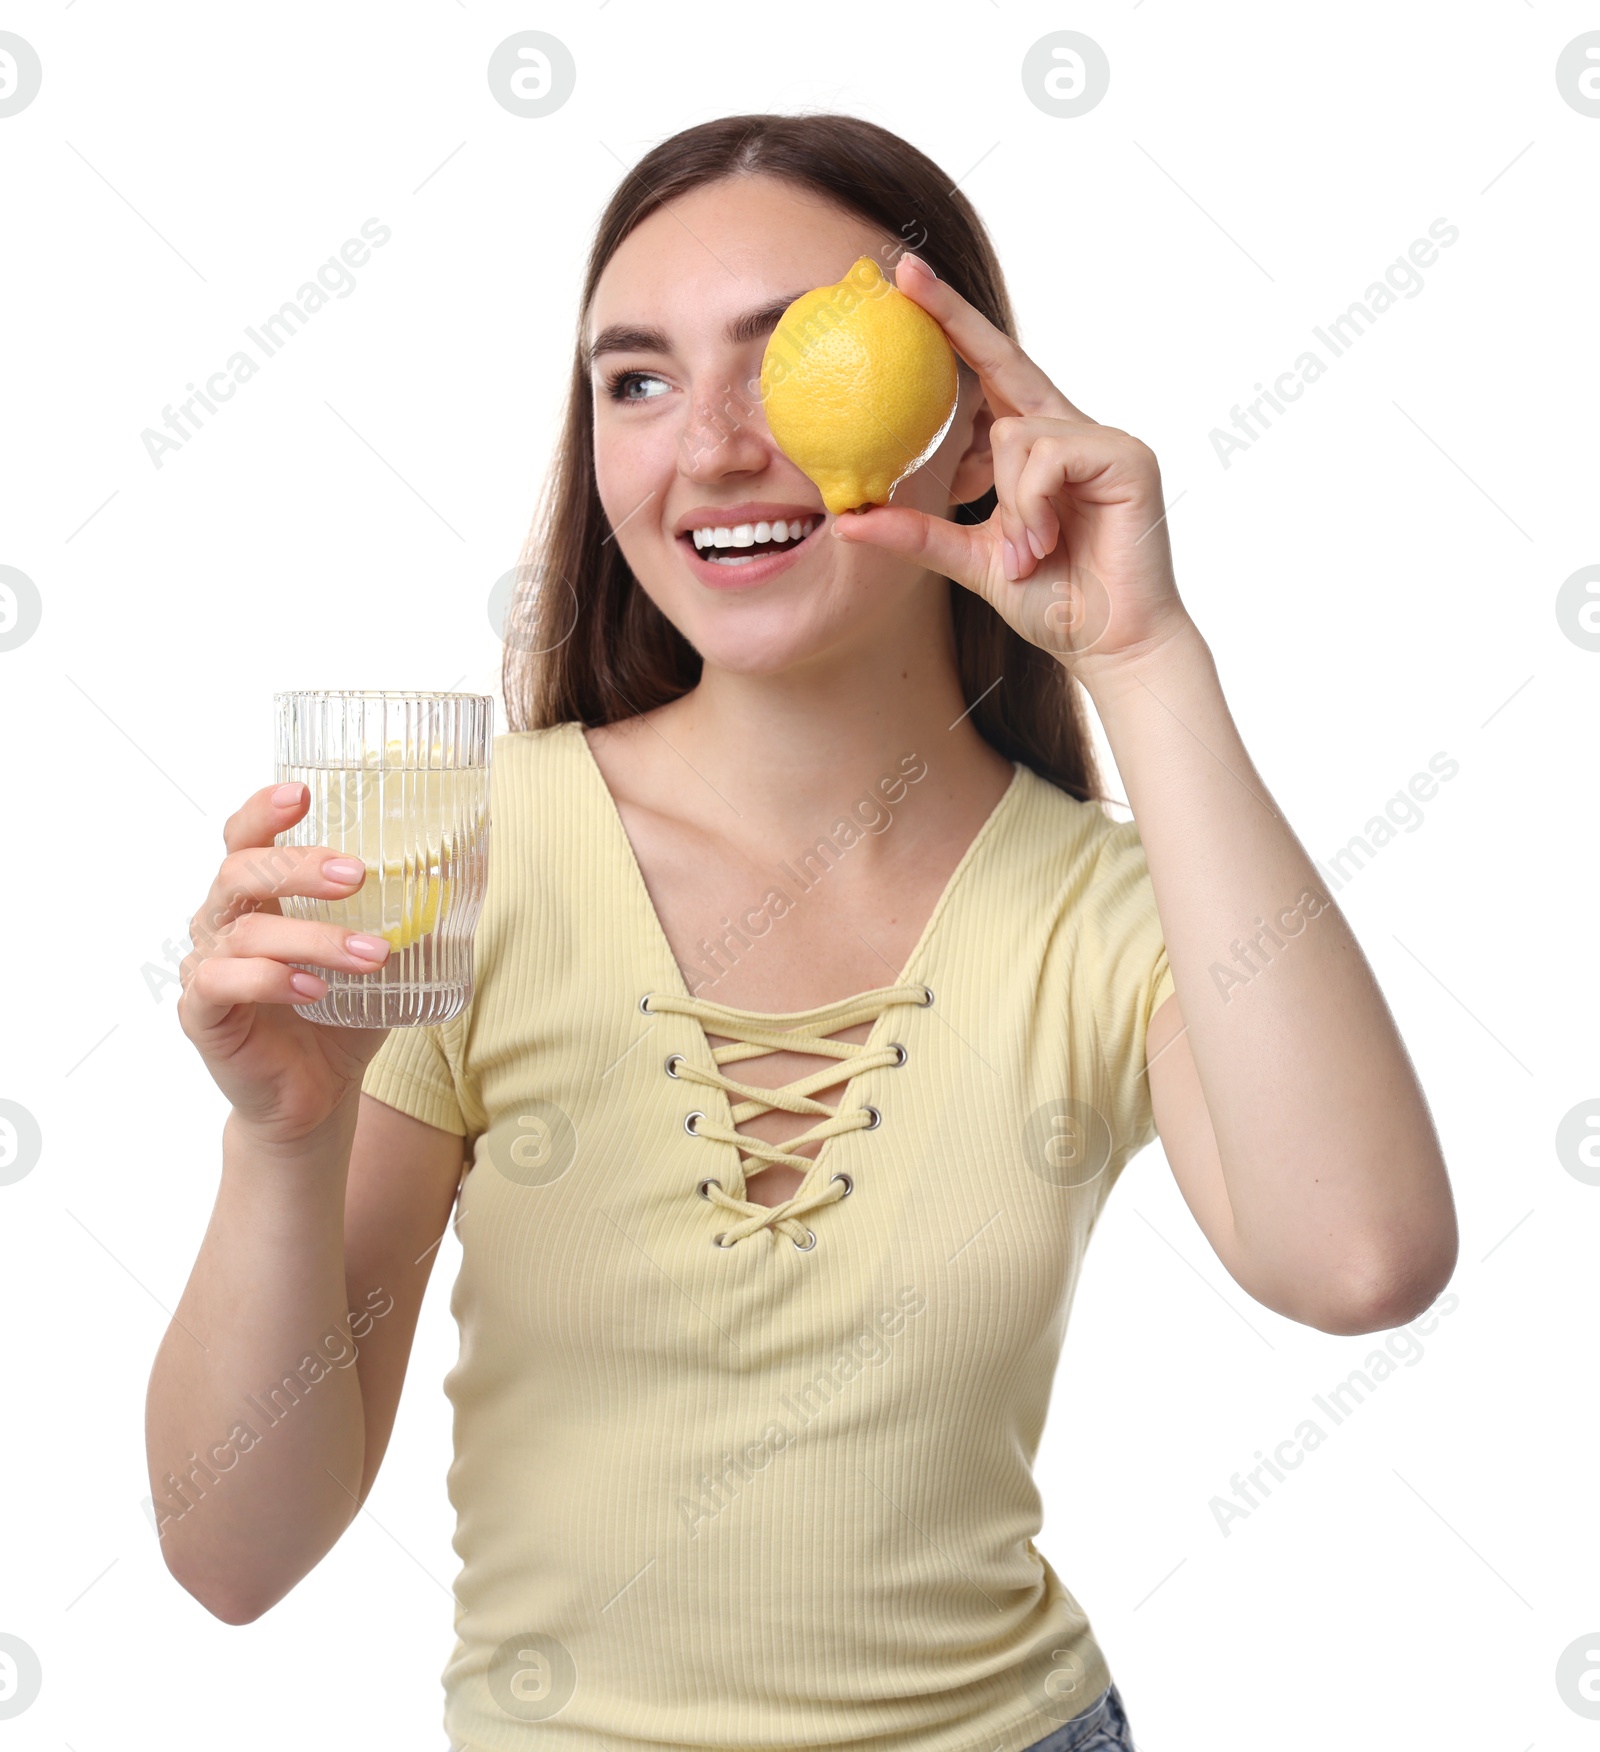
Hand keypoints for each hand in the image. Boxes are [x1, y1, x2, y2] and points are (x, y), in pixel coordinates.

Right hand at [177, 783, 394, 1146]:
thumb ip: (405, 922)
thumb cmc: (340, 1019)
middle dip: (301, 865)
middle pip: (242, 870)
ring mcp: (206, 966)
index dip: (264, 811)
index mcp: (259, 898)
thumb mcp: (379, 962)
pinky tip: (311, 990)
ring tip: (372, 956)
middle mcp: (224, 923)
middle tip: (357, 875)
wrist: (314, 1095)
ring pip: (248, 932)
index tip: (301, 794)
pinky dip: (270, 980)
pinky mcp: (201, 1013)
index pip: (246, 838)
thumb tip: (455, 882)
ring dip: (315, 939)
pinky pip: (223, 983)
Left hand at [831, 252, 1194, 685]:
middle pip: (1002, 361)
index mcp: (1037, 447)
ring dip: (1009, 505)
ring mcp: (1103, 438)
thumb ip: (917, 533)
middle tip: (902, 271)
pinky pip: (1047, 455)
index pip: (988, 374)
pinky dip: (1032, 503)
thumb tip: (849, 519)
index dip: (951, 326)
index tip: (905, 282)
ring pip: (1014, 434)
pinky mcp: (1127, 455)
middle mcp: (1070, 430)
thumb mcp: (971, 561)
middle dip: (951, 316)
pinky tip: (1045, 542)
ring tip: (1028, 554)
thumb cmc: (1053, 601)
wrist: (1111, 645)